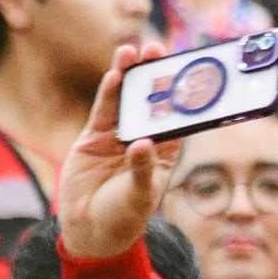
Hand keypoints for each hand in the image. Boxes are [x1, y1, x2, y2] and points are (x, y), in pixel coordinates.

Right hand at [54, 53, 167, 257]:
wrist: (89, 230)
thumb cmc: (123, 217)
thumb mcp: (138, 196)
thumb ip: (141, 169)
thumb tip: (142, 145)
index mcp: (164, 153)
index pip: (177, 118)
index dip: (181, 94)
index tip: (187, 71)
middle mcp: (143, 139)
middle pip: (150, 101)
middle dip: (153, 76)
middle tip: (157, 49)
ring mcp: (117, 137)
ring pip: (125, 99)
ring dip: (129, 75)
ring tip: (133, 51)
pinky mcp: (94, 138)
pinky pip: (104, 110)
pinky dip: (108, 92)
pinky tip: (115, 74)